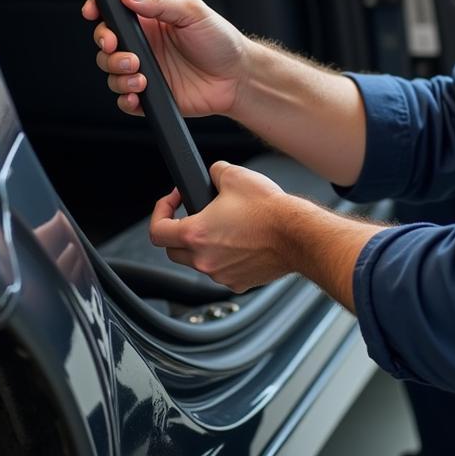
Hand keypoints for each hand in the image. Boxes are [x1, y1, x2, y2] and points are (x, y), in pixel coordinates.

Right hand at [82, 0, 247, 117]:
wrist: (237, 78)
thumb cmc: (221, 41)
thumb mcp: (193, 12)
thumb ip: (159, 3)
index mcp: (150, 21)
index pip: (114, 13)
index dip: (98, 11)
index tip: (92, 12)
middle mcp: (144, 45)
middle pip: (106, 45)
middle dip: (106, 47)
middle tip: (119, 49)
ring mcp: (146, 70)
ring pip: (112, 72)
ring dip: (117, 73)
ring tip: (140, 74)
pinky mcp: (151, 95)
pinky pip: (126, 100)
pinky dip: (125, 98)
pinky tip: (138, 93)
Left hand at [149, 161, 294, 292]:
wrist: (298, 234)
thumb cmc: (269, 210)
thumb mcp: (233, 175)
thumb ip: (213, 172)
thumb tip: (212, 173)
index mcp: (196, 234)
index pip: (157, 231)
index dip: (160, 211)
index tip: (173, 202)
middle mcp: (204, 260)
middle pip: (173, 250)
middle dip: (177, 231)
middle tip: (192, 214)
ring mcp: (221, 275)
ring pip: (198, 262)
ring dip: (202, 246)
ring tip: (222, 226)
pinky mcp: (239, 283)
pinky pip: (221, 271)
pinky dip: (224, 258)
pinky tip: (239, 242)